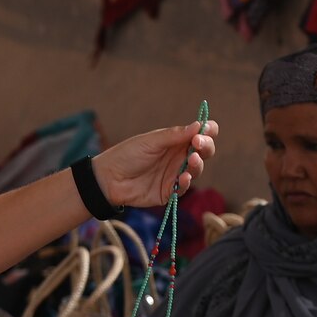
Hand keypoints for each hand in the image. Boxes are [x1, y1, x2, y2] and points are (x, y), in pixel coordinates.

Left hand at [91, 117, 218, 210]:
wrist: (109, 179)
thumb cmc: (127, 155)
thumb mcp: (151, 141)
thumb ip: (175, 135)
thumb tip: (198, 124)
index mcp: (175, 141)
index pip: (199, 134)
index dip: (207, 131)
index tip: (206, 129)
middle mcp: (178, 157)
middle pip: (203, 152)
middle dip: (206, 147)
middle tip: (198, 143)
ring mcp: (175, 174)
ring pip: (197, 169)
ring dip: (198, 164)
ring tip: (191, 159)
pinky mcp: (169, 192)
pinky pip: (184, 188)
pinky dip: (186, 182)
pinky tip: (183, 177)